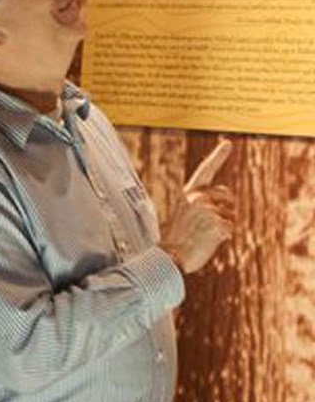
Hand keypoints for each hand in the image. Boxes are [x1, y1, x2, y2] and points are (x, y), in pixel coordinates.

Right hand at [162, 140, 233, 273]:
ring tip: (204, 236)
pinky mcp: (217, 223)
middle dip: (226, 209)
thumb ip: (201, 204)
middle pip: (228, 196)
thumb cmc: (177, 241)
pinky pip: (230, 229)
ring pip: (231, 214)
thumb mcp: (185, 215)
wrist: (169, 258)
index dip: (218, 156)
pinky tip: (208, 242)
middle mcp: (198, 198)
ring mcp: (208, 210)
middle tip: (209, 227)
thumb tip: (225, 196)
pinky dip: (223, 238)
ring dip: (224, 226)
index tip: (227, 143)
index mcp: (188, 194)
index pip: (205, 170)